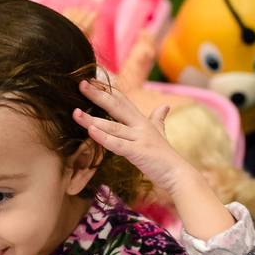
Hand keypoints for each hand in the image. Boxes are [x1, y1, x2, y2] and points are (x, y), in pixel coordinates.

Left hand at [72, 79, 192, 194]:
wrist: (178, 174)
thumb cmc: (166, 156)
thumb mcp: (161, 133)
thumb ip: (159, 118)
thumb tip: (165, 106)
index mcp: (142, 121)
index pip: (123, 100)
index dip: (108, 89)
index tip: (92, 80)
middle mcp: (140, 126)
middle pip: (116, 107)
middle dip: (98, 95)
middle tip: (81, 84)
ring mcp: (139, 139)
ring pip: (113, 126)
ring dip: (93, 119)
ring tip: (76, 113)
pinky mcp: (138, 153)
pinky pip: (117, 144)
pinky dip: (104, 138)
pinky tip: (91, 132)